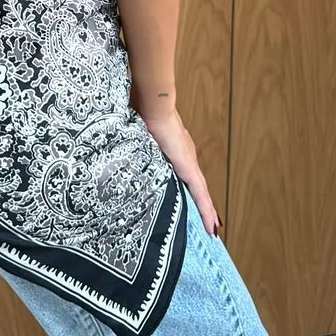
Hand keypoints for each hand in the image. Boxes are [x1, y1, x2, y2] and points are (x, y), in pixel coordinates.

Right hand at [136, 105, 221, 236]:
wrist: (154, 107)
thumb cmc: (144, 113)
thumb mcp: (140, 134)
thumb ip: (138, 143)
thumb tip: (123, 141)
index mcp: (176, 149)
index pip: (184, 172)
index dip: (188, 186)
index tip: (191, 199)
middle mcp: (186, 157)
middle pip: (196, 186)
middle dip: (201, 204)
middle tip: (208, 221)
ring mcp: (189, 163)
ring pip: (201, 194)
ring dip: (206, 211)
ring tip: (213, 229)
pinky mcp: (189, 169)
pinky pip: (201, 195)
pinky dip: (207, 210)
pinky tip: (212, 225)